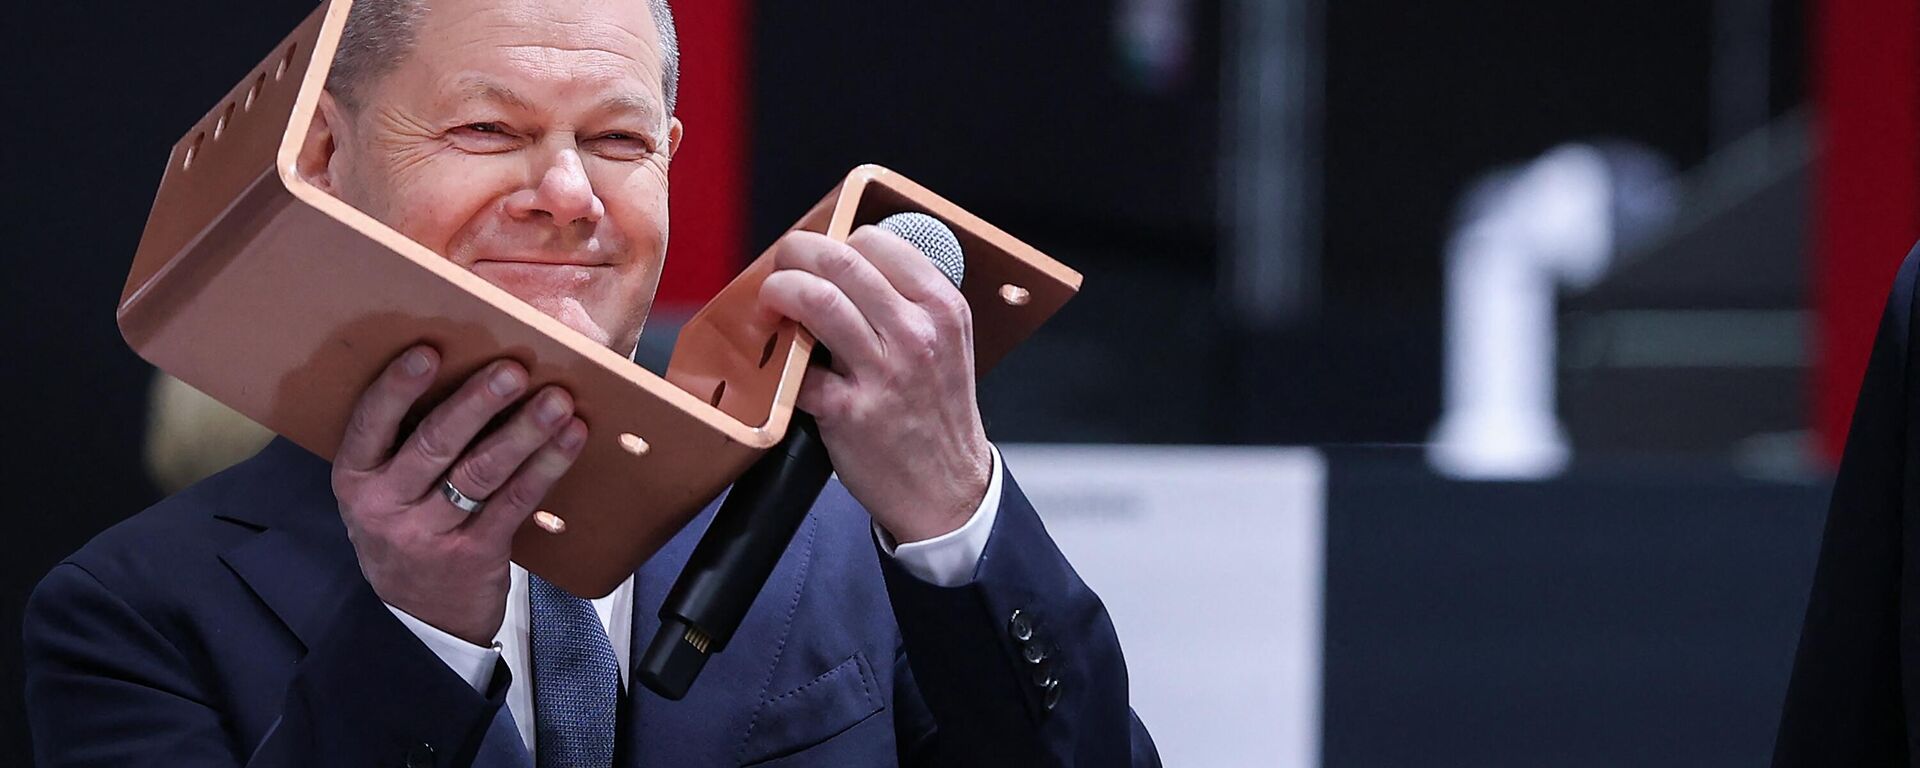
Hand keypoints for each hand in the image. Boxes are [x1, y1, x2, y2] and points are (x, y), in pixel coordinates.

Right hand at [332, 346, 587, 644]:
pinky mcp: (476, 554)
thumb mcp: (382, 490)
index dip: (398, 388)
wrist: (421, 618)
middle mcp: (385, 505)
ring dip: (524, 432)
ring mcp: (430, 533)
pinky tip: (571, 438)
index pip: (370, 424)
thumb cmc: (405, 529)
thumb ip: (403, 441)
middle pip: (434, 444)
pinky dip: (547, 466)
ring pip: (480, 472)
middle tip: (513, 370)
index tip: (429, 351)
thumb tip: (465, 367)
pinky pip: (515, 502)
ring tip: (557, 400)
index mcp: (355, 478)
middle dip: (477, 403)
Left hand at [757, 226, 992, 543]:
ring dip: (779, 292)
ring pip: (817, 301)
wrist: (948, 490)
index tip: (822, 256)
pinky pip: (798, 370)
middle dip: (796, 253)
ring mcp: (884, 373)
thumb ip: (908, 303)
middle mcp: (916, 334)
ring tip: (771, 303)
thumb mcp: (947, 344)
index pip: (878, 241)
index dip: (837, 240)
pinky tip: (783, 365)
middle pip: (840, 260)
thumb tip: (844, 265)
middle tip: (782, 267)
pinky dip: (781, 363)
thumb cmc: (938, 413)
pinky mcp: (850, 413)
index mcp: (942, 309)